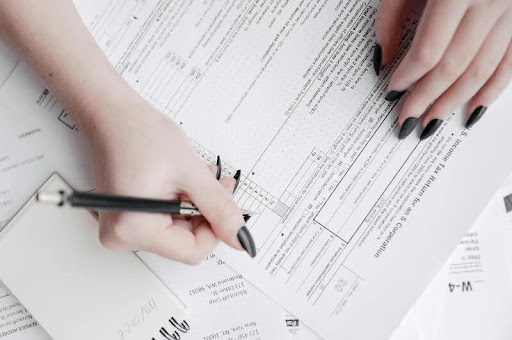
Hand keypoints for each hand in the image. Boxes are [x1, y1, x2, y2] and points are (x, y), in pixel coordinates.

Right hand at [84, 100, 254, 263]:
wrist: (111, 115)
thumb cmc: (138, 133)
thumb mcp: (190, 172)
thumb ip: (219, 207)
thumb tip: (239, 236)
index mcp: (134, 229)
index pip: (192, 251)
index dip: (216, 229)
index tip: (226, 205)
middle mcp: (122, 236)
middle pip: (185, 241)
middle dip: (206, 213)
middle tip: (217, 184)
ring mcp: (123, 228)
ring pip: (178, 230)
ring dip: (195, 205)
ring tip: (199, 177)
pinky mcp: (127, 218)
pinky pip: (165, 220)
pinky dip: (181, 202)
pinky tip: (185, 181)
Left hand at [374, 0, 511, 138]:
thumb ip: (391, 15)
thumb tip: (382, 59)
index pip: (429, 51)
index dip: (407, 77)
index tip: (391, 91)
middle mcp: (493, 1)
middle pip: (455, 66)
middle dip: (426, 99)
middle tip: (406, 122)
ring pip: (483, 70)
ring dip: (455, 102)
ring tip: (431, 124)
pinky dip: (493, 90)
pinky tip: (473, 110)